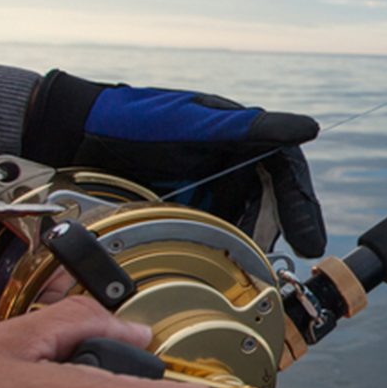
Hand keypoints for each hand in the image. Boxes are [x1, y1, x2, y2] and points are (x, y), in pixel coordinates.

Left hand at [22, 70, 326, 256]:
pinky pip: (216, 232)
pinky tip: (226, 264)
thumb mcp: (197, 122)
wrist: (76, 135)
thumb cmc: (137, 119)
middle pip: (271, 203)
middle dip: (282, 232)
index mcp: (242, 138)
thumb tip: (309, 128)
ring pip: (246, 221)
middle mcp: (231, 164)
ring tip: (256, 267)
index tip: (310, 239)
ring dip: (253, 244)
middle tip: (286, 262)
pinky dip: (224, 249)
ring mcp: (209, 188)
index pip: (287, 174)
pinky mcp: (187, 209)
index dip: (303, 206)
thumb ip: (254, 127)